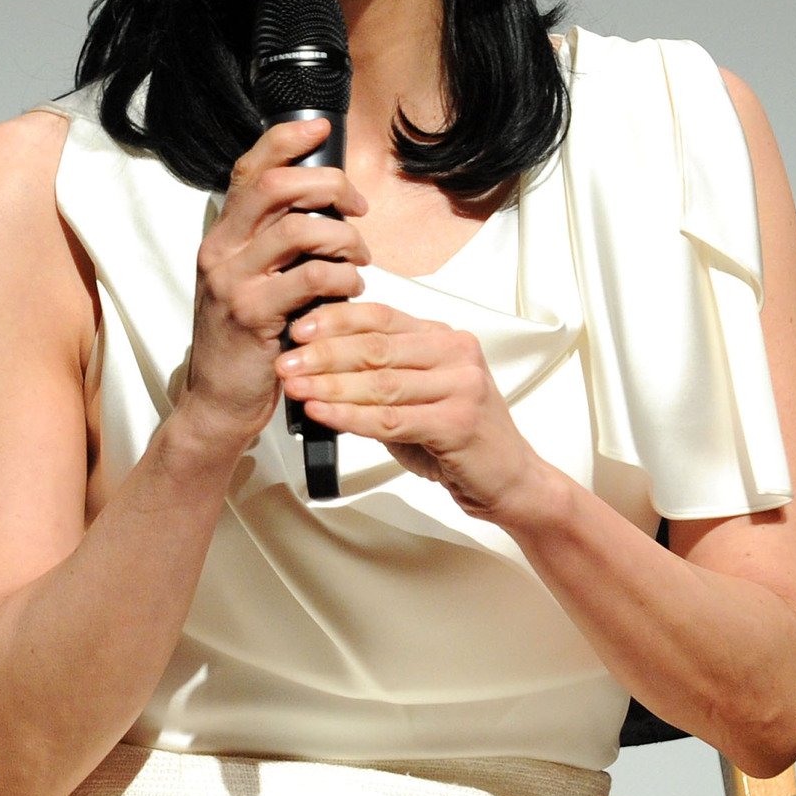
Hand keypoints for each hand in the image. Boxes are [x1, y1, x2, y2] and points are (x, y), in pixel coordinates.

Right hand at [182, 119, 368, 442]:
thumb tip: (324, 205)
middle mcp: (221, 251)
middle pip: (277, 185)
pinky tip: (350, 290)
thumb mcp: (249, 282)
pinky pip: (312, 278)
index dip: (286, 140)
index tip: (322, 129)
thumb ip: (273, 244)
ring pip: (301, 228)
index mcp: (222, 237)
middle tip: (356, 207)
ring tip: (358, 259)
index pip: (249, 169)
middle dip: (329, 185)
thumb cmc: (246, 341)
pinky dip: (344, 277)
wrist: (217, 402)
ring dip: (345, 238)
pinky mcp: (253, 315)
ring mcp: (233, 282)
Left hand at [277, 301, 559, 522]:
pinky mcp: (458, 422)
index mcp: (443, 338)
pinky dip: (351, 415)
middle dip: (323, 354)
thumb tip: (314, 365)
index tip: (297, 328)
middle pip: (376, 347)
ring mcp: (462, 386)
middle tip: (285, 362)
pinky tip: (323, 413)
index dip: (335, 320)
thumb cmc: (457, 437)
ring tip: (296, 388)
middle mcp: (456, 354)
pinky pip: (391, 418)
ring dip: (330, 385)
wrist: (509, 480)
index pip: (381, 316)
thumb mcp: (417, 395)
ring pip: (380, 383)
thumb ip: (378, 377)